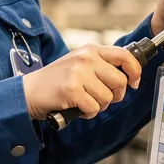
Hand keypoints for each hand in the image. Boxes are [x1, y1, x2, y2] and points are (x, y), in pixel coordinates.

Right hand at [23, 45, 141, 120]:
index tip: (133, 83)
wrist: (29, 91)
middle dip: (115, 95)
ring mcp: (78, 73)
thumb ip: (101, 66)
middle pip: (119, 81)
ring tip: (83, 101)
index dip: (134, 71)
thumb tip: (129, 76)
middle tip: (101, 98)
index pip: (125, 56)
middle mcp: (85, 58)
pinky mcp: (71, 90)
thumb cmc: (56, 81)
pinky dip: (87, 113)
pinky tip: (76, 108)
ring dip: (98, 106)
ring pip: (107, 98)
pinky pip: (94, 108)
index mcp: (90, 50)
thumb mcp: (79, 64)